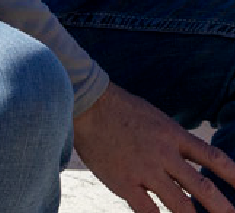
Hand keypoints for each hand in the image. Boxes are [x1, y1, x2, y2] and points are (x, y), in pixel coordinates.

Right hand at [74, 82, 234, 212]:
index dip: (233, 175)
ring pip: (181, 205)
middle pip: (203, 187)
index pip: (213, 157)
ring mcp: (145, 170)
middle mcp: (164, 154)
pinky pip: (149, 211)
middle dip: (223, 208)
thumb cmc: (118, 107)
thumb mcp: (154, 117)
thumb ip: (172, 139)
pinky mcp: (125, 182)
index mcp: (172, 134)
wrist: (85, 103)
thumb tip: (190, 158)